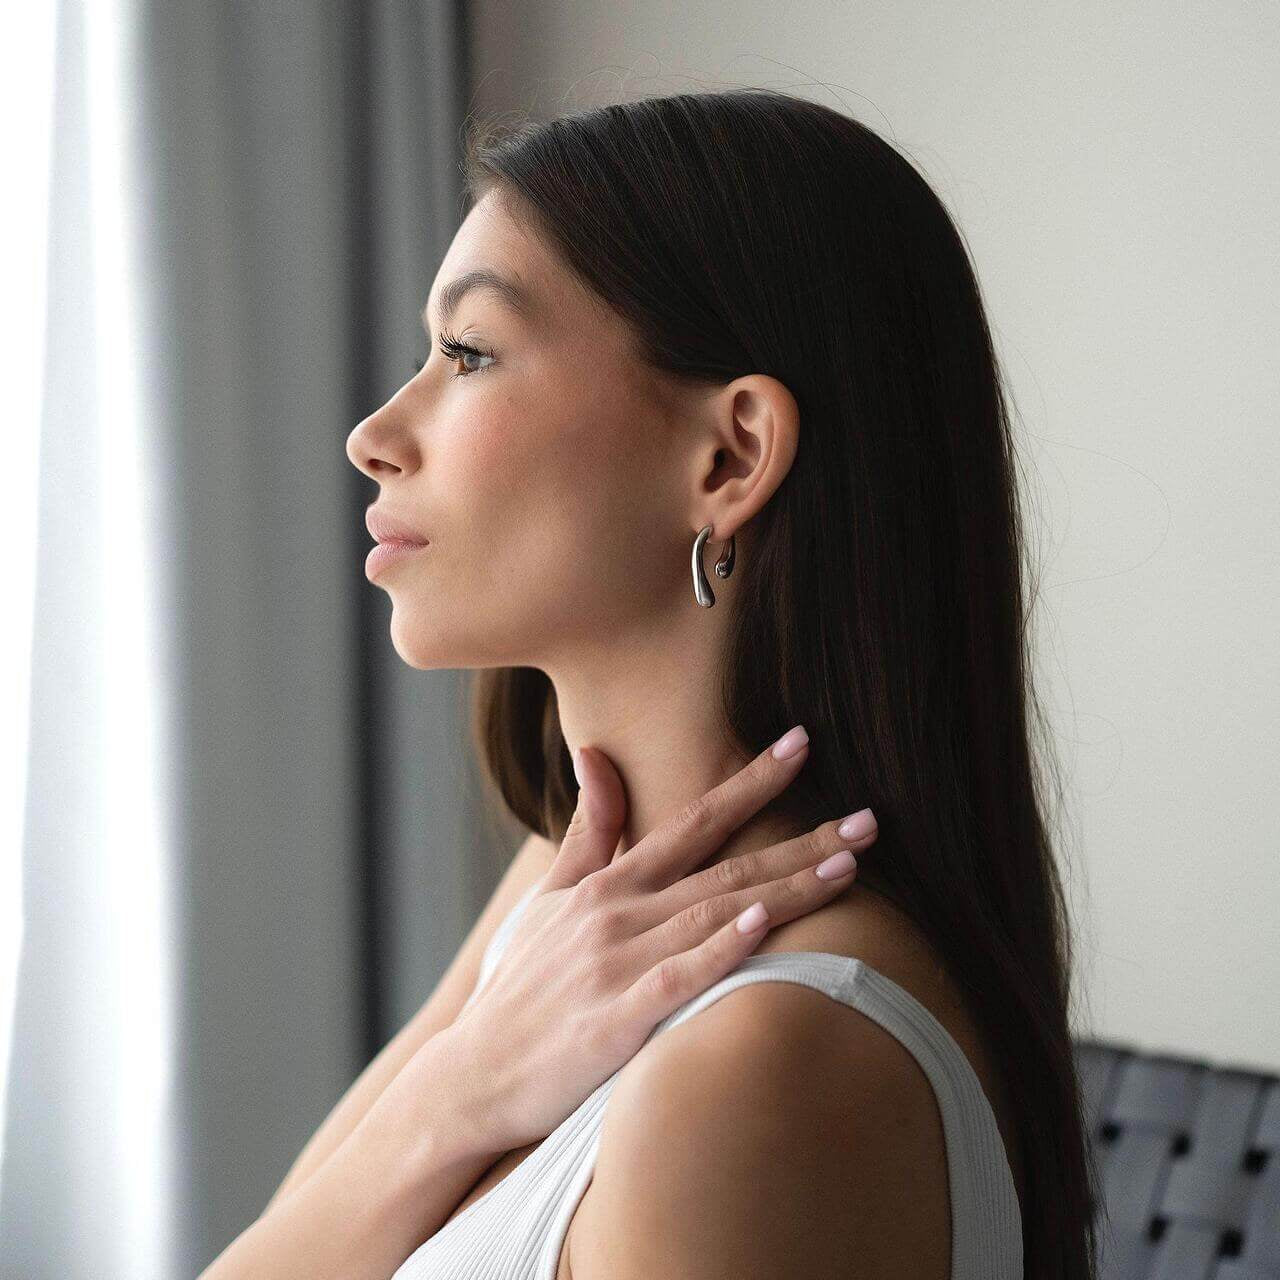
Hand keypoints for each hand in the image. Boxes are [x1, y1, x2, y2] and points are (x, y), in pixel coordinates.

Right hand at [446, 726, 879, 1152]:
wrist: (473, 1075)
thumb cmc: (519, 986)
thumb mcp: (547, 900)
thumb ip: (587, 832)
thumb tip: (593, 754)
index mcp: (609, 885)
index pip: (692, 821)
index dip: (749, 781)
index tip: (800, 744)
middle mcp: (619, 914)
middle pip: (725, 866)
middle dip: (802, 839)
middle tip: (869, 817)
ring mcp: (618, 965)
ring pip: (716, 915)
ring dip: (786, 887)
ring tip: (849, 866)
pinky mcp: (617, 1022)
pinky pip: (678, 979)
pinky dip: (721, 950)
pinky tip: (763, 926)